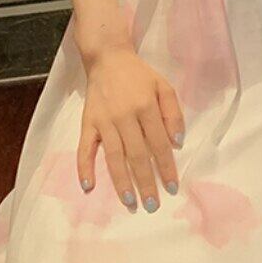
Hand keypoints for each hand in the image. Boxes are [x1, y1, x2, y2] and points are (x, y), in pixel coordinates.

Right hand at [77, 45, 185, 212]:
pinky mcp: (88, 122)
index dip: (166, 167)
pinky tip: (88, 186)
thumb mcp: (164, 86)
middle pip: (137, 155)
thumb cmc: (139, 75)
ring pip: (113, 156)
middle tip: (152, 205)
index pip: (159, 144)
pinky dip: (84, 167)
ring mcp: (104, 121)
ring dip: (120, 181)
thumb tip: (177, 143)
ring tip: (129, 202)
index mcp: (146, 106)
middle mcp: (125, 116)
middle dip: (145, 182)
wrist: (108, 58)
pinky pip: (84, 148)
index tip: (171, 188)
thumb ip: (173, 113)